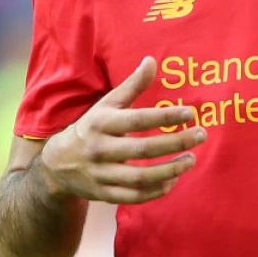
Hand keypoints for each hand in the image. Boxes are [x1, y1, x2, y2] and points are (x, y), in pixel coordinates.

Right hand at [39, 56, 205, 203]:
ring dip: (170, 170)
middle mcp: (100, 149)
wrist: (56, 164)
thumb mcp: (107, 105)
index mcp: (101, 123)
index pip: (138, 120)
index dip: (165, 116)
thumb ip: (132, 85)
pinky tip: (173, 180)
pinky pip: (135, 196)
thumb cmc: (91, 128)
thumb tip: (152, 60)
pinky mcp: (105, 194)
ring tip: (191, 160)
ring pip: (141, 177)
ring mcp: (102, 174)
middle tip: (201, 135)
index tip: (190, 112)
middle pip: (143, 149)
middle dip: (176, 143)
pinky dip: (156, 191)